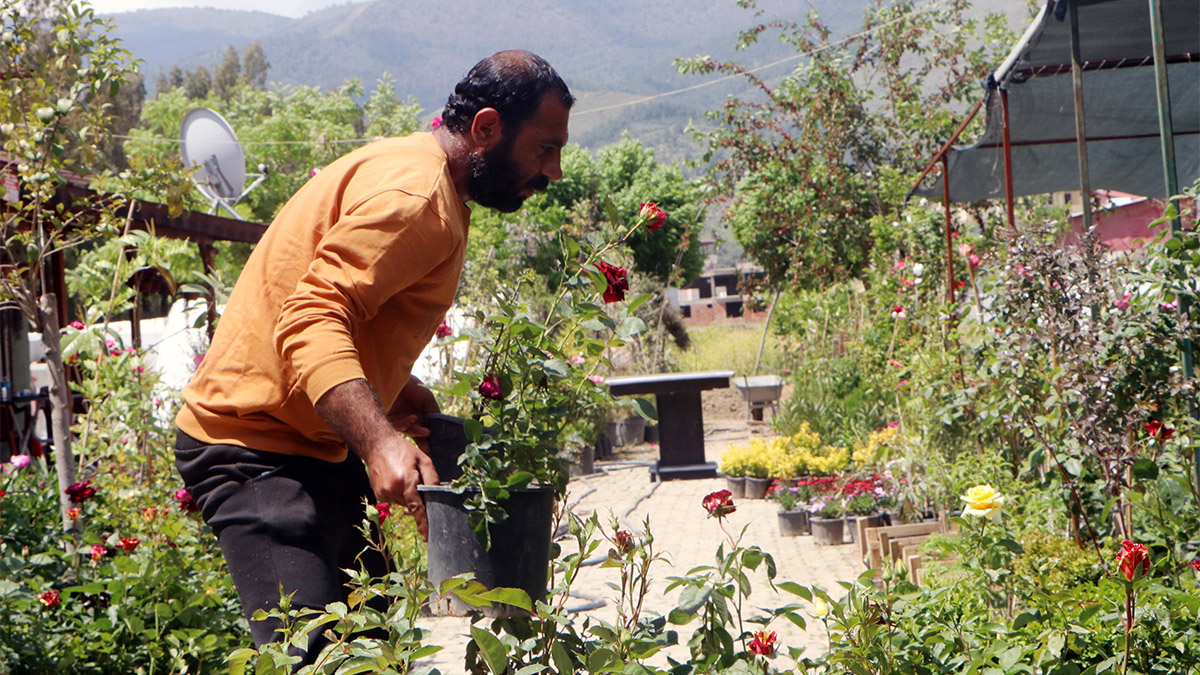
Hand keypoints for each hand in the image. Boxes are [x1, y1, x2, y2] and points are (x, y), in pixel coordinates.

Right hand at [314, 379, 440, 539]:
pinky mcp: (378, 494)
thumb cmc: (403, 450)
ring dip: (407, 496)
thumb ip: (432, 479)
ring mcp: (384, 493)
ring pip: (403, 503)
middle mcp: (393, 490)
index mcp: (407, 481)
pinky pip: (394, 500)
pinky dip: (399, 494)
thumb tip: (437, 496)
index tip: (427, 537)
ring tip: (404, 476)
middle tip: (416, 481)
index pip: (418, 509)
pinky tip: (397, 479)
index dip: (423, 524)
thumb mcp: (423, 460)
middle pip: (412, 505)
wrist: (377, 445)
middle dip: (417, 499)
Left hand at [387, 377, 439, 449]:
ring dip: (416, 432)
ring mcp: (396, 419)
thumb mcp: (428, 399)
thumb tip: (436, 429)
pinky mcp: (387, 417)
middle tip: (428, 447)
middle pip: (413, 433)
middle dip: (421, 441)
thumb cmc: (413, 386)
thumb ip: (433, 414)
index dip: (426, 440)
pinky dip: (406, 423)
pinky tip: (412, 418)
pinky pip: (396, 425)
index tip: (432, 448)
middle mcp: (406, 418)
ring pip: (406, 431)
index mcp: (416, 415)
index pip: (421, 430)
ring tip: (426, 432)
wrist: (397, 376)